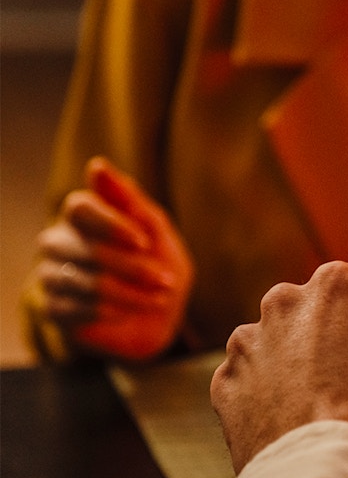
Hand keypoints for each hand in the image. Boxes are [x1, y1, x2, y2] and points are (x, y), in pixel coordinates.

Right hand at [33, 156, 193, 360]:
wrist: (159, 311)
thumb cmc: (157, 259)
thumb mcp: (155, 229)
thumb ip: (130, 200)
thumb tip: (96, 165)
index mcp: (83, 214)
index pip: (80, 208)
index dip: (111, 224)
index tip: (144, 241)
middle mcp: (59, 240)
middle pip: (86, 248)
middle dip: (133, 267)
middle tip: (166, 281)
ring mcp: (52, 274)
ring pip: (84, 282)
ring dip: (130, 294)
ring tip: (159, 299)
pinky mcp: (53, 308)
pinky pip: (77, 310)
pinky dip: (111, 312)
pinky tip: (129, 312)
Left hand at [210, 262, 347, 473]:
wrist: (319, 463)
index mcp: (338, 286)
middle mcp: (289, 301)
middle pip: (329, 308)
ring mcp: (252, 339)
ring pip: (289, 338)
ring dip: (309, 355)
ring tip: (333, 392)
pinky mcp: (230, 376)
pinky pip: (260, 371)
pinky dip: (278, 384)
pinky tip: (300, 408)